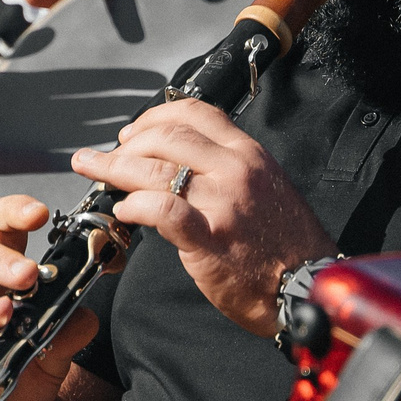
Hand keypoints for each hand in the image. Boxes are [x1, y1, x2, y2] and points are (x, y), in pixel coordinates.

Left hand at [70, 98, 334, 336]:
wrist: (308, 287)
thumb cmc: (286, 246)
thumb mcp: (266, 189)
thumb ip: (227, 171)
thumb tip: (180, 165)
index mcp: (248, 154)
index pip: (195, 113)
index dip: (154, 116)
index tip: (134, 131)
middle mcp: (235, 170)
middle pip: (165, 137)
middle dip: (126, 143)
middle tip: (107, 155)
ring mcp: (221, 202)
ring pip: (154, 169)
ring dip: (114, 168)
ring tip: (93, 169)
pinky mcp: (208, 238)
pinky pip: (159, 210)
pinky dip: (132, 207)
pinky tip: (122, 212)